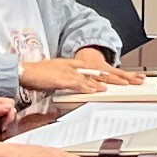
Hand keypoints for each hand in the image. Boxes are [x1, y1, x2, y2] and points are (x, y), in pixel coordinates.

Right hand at [23, 56, 141, 96]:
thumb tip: (78, 85)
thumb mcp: (57, 74)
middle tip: (130, 80)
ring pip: (90, 78)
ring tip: (118, 87)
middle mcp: (73, 67)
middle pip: (97, 72)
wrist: (25, 71)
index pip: (94, 69)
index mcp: (72, 66)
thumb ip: (69, 79)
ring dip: (104, 82)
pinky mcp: (61, 79)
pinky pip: (77, 84)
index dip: (109, 74)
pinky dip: (87, 87)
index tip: (123, 78)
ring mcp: (68, 72)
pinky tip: (95, 91)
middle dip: (115, 76)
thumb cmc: (39, 75)